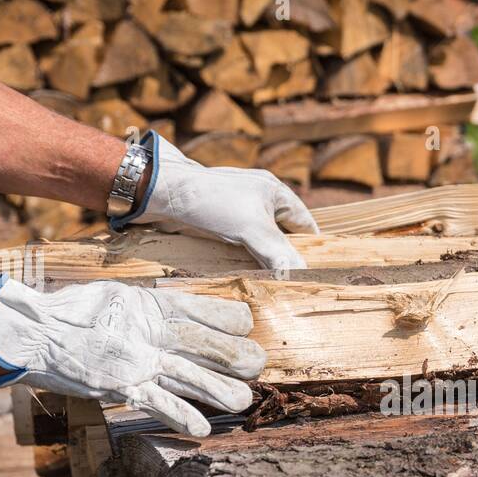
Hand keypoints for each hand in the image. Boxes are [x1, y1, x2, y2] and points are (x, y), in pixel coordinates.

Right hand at [0, 277, 264, 436]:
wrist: (32, 333)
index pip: (202, 308)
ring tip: (244, 401)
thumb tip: (180, 313)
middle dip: (236, 356)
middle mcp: (149, 330)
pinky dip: (183, 416)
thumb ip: (150, 307)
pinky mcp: (122, 386)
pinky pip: (159, 403)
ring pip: (190, 375)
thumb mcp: (117, 297)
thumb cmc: (73, 314)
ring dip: (220, 390)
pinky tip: (203, 429)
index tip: (246, 325)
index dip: (230, 319)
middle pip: (205, 343)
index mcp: (150, 304)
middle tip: (259, 364)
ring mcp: (137, 360)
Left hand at [124, 132, 317, 270]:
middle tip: (292, 284)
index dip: (312, 247)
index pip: (305, 224)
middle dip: (285, 257)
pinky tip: (244, 274)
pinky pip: (239, 243)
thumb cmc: (212, 202)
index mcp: (275, 192)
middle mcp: (259, 199)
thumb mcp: (253, 230)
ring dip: (262, 260)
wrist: (162, 193)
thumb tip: (301, 277)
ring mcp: (238, 209)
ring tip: (270, 284)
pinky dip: (243, 258)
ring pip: (260, 241)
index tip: (315, 273)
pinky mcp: (218, 220)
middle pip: (282, 234)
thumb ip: (279, 254)